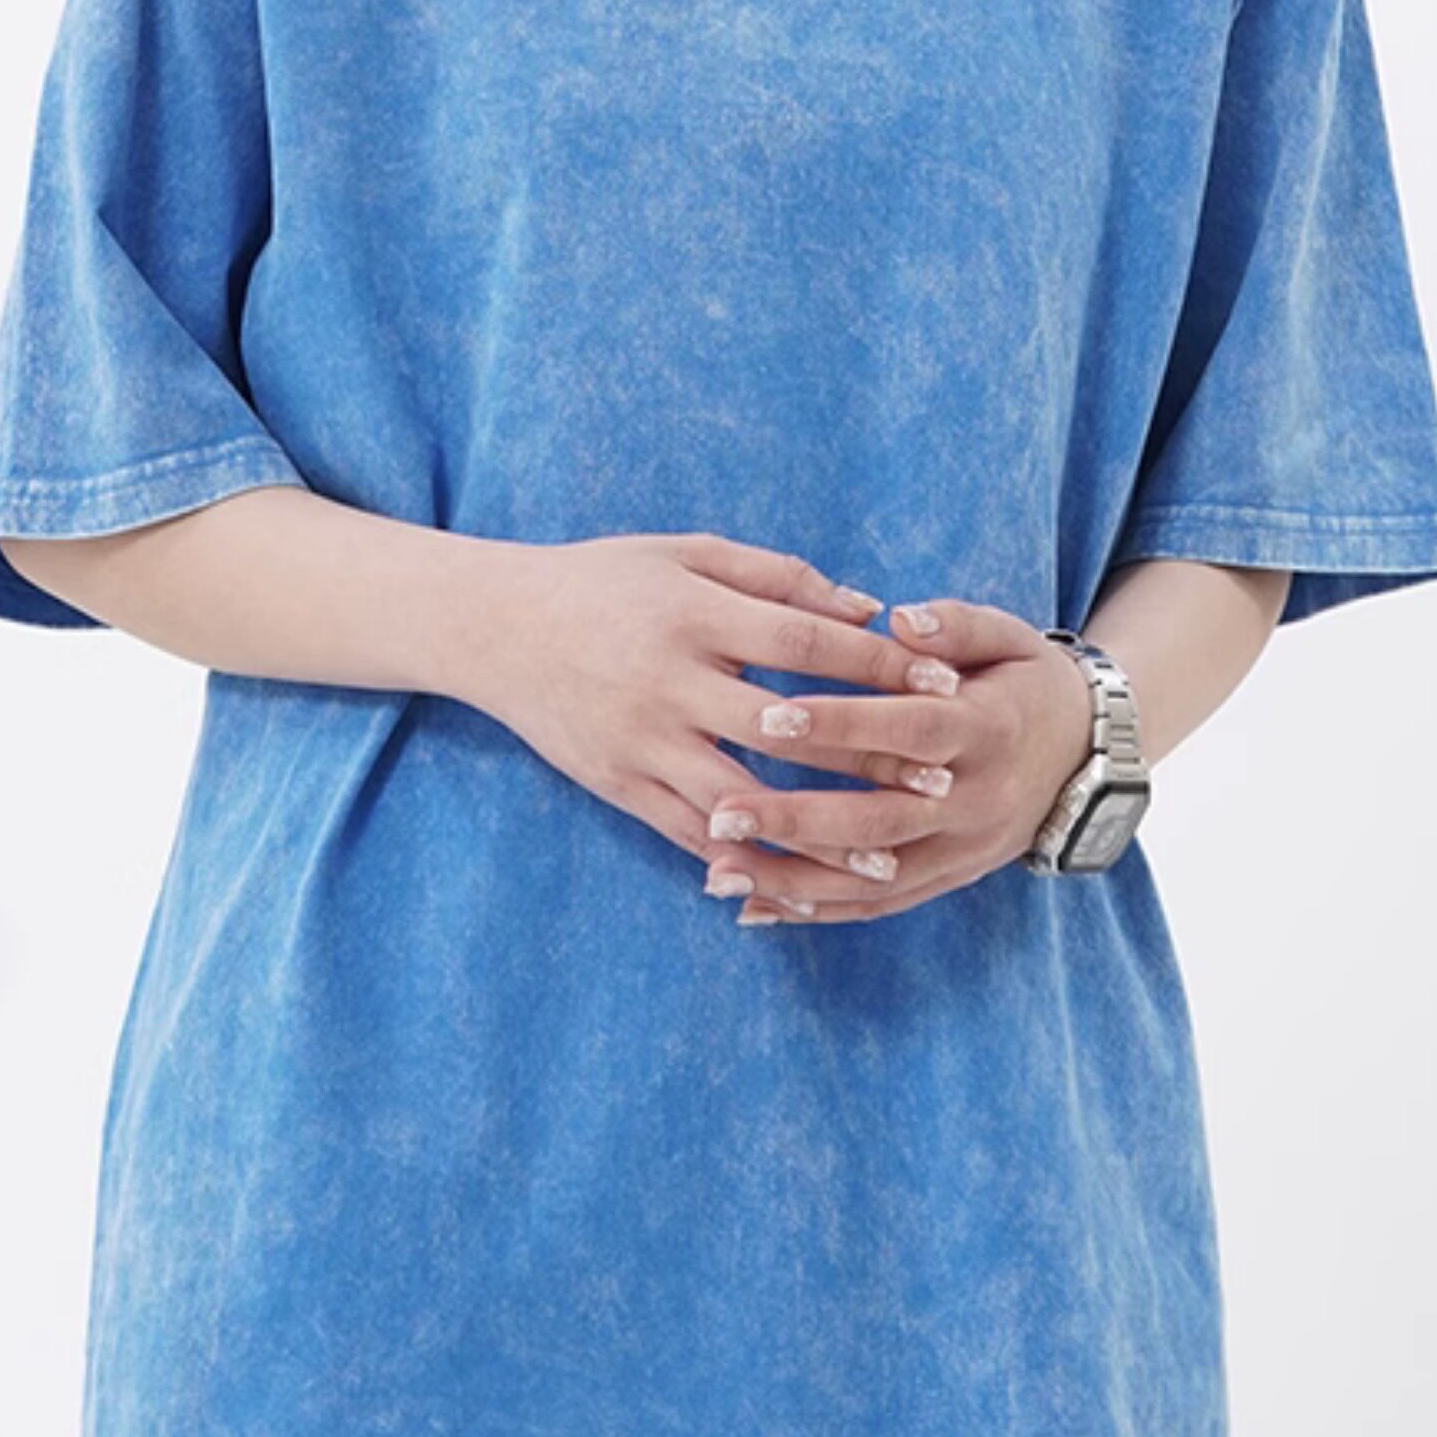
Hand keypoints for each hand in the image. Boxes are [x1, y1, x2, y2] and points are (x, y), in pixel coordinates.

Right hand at [469, 530, 972, 891]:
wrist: (493, 628)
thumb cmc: (602, 580)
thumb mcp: (686, 554)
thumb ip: (779, 577)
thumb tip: (868, 609)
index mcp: (693, 615)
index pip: (805, 644)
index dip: (879, 665)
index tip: (944, 683)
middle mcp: (669, 683)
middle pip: (786, 730)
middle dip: (869, 759)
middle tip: (942, 781)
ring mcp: (641, 742)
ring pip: (744, 801)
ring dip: (819, 834)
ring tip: (887, 859)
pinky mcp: (618, 785)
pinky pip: (689, 833)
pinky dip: (748, 861)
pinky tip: (800, 881)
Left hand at [697, 594, 1098, 928]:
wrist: (1089, 755)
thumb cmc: (1026, 680)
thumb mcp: (1009, 635)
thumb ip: (954, 623)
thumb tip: (899, 616)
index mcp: (986, 728)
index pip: (907, 728)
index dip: (842, 722)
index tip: (769, 714)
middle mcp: (975, 800)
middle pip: (880, 818)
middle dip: (797, 819)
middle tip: (721, 812)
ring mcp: (963, 849)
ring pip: (872, 880)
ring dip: (793, 881)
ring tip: (717, 873)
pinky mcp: (950, 878)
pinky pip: (879, 905)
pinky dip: (817, 910)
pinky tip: (755, 908)